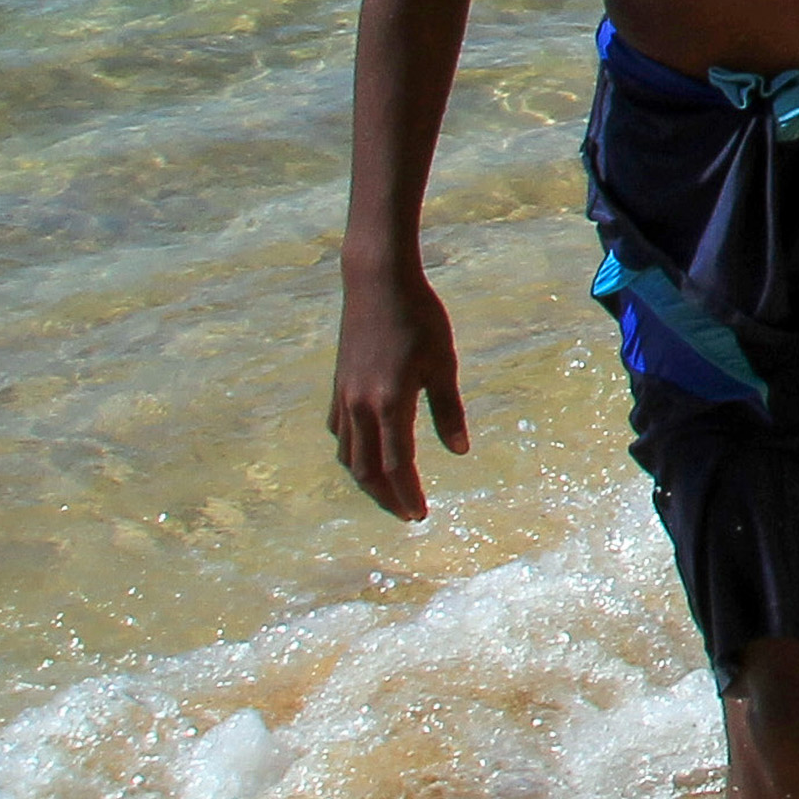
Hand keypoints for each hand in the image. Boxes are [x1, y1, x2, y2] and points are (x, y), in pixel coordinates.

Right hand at [332, 262, 470, 518]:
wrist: (377, 282)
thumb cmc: (419, 317)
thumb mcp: (443, 362)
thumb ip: (448, 410)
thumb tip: (460, 452)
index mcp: (390, 403)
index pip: (398, 465)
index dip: (408, 494)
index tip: (421, 515)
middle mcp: (360, 406)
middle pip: (367, 470)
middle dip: (386, 497)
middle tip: (407, 515)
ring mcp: (344, 396)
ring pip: (348, 455)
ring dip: (367, 480)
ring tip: (389, 493)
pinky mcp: (338, 385)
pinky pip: (339, 432)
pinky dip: (351, 452)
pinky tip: (365, 454)